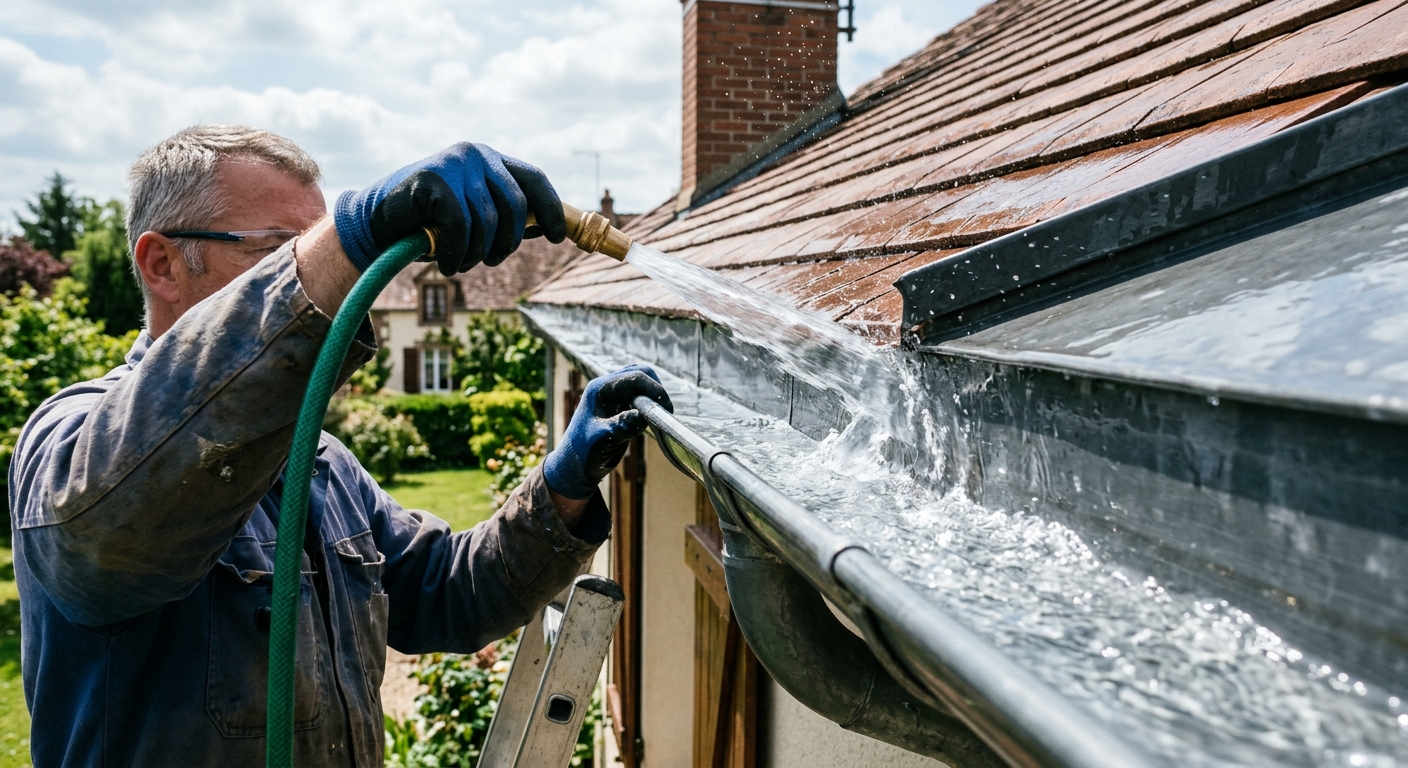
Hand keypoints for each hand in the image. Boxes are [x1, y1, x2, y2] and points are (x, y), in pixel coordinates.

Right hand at [333, 143, 566, 274]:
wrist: (378, 220)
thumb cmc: (431, 222)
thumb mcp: (474, 214)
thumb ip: (506, 214)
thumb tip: (547, 227)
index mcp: (491, 159)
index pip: (534, 179)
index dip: (551, 209)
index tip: (555, 237)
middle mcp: (476, 155)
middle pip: (515, 205)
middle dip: (508, 242)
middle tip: (493, 261)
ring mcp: (455, 164)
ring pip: (487, 221)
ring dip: (477, 253)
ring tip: (461, 263)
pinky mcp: (433, 179)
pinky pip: (460, 226)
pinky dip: (455, 253)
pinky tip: (446, 263)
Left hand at [543, 365, 673, 499]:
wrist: (575, 466)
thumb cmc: (584, 453)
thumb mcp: (603, 439)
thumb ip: (622, 426)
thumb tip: (645, 416)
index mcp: (600, 389)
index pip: (634, 377)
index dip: (654, 389)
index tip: (666, 409)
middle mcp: (607, 388)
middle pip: (640, 373)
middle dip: (655, 389)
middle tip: (665, 411)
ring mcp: (614, 397)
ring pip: (641, 385)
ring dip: (654, 397)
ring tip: (660, 417)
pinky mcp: (621, 408)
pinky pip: (641, 398)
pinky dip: (651, 406)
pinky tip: (654, 421)